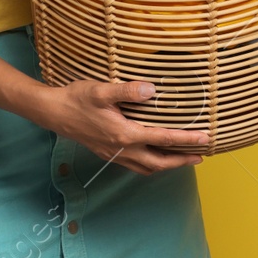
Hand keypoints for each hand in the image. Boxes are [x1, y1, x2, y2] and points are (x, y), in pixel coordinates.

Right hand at [39, 78, 208, 174]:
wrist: (53, 112)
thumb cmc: (77, 99)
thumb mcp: (102, 90)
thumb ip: (128, 91)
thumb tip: (152, 90)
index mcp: (125, 134)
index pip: (163, 139)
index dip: (186, 139)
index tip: (205, 138)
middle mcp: (122, 149)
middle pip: (159, 162)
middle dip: (181, 160)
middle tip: (200, 156)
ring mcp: (114, 153)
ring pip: (147, 167)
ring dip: (167, 164)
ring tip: (181, 158)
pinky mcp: (107, 153)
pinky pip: (135, 165)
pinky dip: (150, 164)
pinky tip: (152, 155)